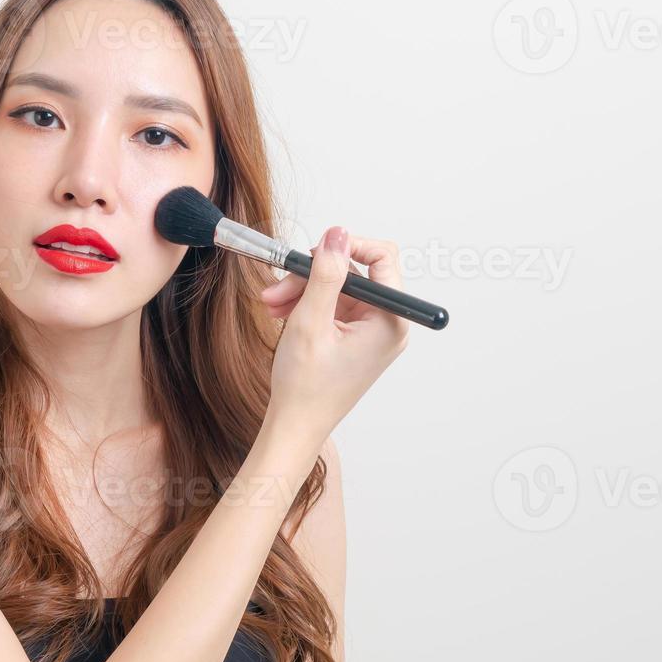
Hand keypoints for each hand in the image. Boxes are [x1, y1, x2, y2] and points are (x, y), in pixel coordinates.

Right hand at [260, 226, 409, 447]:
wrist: (294, 426)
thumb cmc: (305, 388)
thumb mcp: (310, 322)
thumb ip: (325, 274)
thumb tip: (337, 234)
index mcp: (390, 322)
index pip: (382, 258)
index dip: (347, 247)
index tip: (315, 251)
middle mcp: (388, 325)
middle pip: (354, 273)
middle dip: (313, 275)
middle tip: (278, 285)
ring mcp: (372, 332)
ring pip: (339, 288)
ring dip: (303, 290)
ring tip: (271, 303)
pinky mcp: (356, 338)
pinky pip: (334, 305)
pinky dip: (307, 304)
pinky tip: (281, 312)